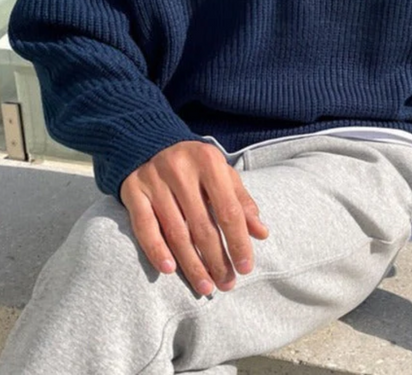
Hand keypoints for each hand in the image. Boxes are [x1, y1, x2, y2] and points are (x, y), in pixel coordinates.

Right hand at [120, 141, 268, 294]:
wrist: (148, 141)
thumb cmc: (194, 164)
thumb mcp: (221, 173)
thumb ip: (241, 201)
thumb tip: (262, 233)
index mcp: (209, 162)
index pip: (228, 209)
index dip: (238, 241)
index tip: (246, 267)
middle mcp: (181, 170)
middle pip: (202, 225)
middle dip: (216, 259)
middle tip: (226, 284)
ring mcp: (155, 180)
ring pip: (175, 231)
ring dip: (191, 264)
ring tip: (204, 286)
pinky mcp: (133, 190)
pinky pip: (144, 226)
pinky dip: (156, 249)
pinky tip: (169, 269)